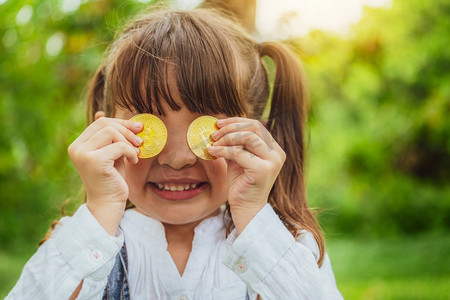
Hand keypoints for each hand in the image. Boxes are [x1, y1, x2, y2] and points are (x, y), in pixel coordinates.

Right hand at [67, 112, 142, 234]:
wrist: (108, 204)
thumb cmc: (112, 179)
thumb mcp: (111, 153)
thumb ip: (109, 137)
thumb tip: (102, 112)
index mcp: (78, 144)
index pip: (101, 122)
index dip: (121, 123)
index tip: (138, 128)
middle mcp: (76, 148)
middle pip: (105, 124)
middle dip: (127, 130)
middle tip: (140, 140)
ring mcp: (83, 154)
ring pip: (111, 132)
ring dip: (128, 141)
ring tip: (135, 153)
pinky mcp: (94, 161)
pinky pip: (118, 146)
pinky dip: (130, 151)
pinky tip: (133, 161)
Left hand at [208, 117, 285, 233]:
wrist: (246, 209)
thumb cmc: (241, 184)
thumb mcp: (238, 159)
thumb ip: (235, 143)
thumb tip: (220, 126)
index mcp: (274, 148)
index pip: (256, 125)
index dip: (236, 121)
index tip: (219, 124)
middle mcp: (277, 153)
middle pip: (253, 127)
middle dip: (230, 128)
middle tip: (214, 134)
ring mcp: (272, 162)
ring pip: (248, 137)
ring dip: (226, 138)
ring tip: (213, 143)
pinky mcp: (262, 170)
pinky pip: (239, 153)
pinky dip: (222, 150)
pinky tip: (212, 152)